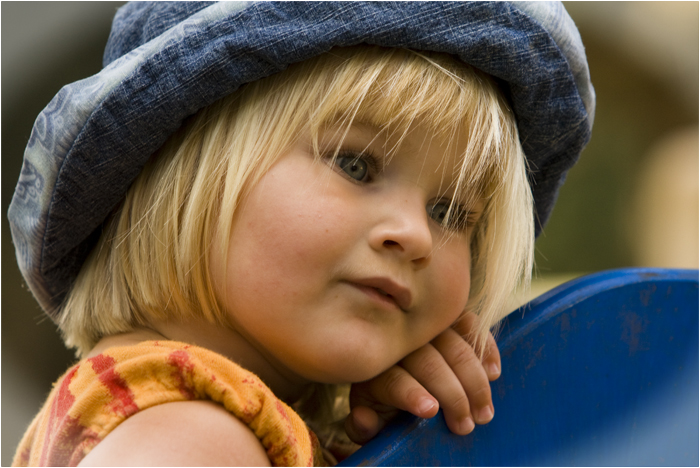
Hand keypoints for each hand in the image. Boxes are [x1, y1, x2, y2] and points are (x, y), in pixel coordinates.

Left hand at [345, 312, 500, 444]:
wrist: (399, 374)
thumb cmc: (385, 405)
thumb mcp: (371, 420)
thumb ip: (364, 425)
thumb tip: (363, 419)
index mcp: (375, 371)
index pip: (392, 379)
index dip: (411, 393)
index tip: (432, 410)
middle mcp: (398, 343)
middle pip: (427, 362)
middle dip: (452, 394)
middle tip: (468, 424)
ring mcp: (423, 327)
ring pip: (452, 344)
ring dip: (473, 378)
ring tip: (484, 411)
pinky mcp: (446, 319)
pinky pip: (468, 324)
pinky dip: (484, 347)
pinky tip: (493, 373)